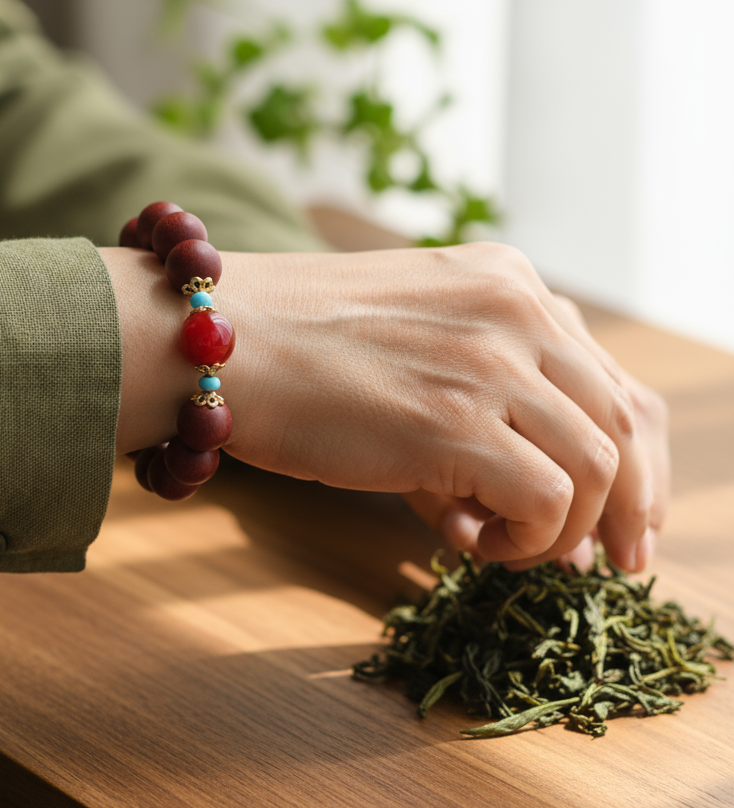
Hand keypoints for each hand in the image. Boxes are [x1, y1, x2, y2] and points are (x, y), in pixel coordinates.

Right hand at [219, 244, 661, 570]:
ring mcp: (489, 361)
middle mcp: (515, 309)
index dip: (629, 458)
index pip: (611, 377)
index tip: (619, 516)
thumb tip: (541, 512)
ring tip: (501, 544)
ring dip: (562, 527)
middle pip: (623, 423)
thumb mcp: (411, 348)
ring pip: (598, 467)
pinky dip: (526, 539)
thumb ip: (482, 407)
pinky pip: (547, 501)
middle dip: (625, 506)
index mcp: (506, 282)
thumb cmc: (293, 349)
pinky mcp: (456, 422)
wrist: (213, 340)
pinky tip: (469, 540)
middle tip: (603, 561)